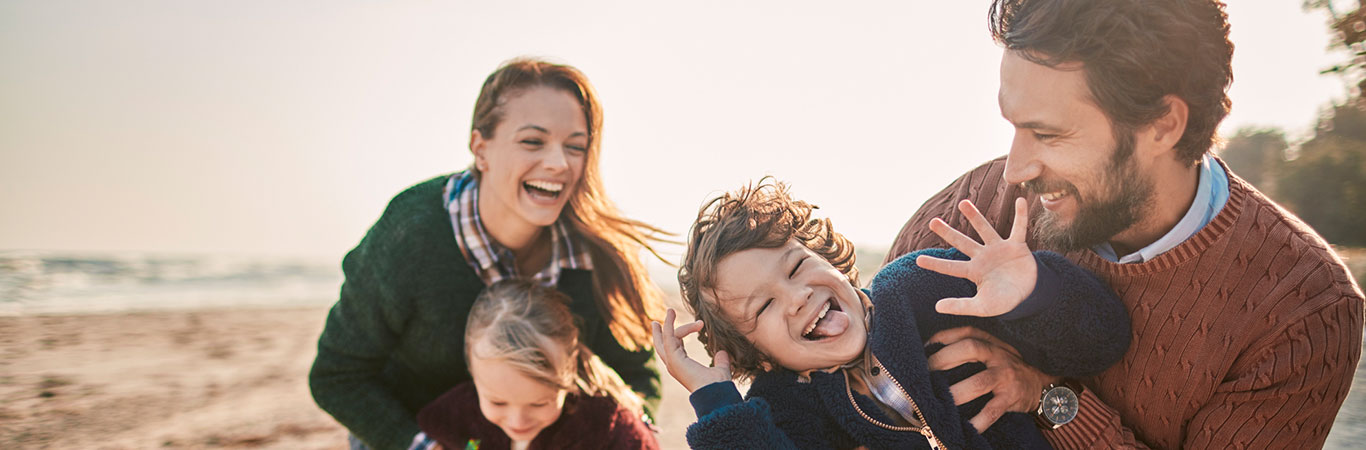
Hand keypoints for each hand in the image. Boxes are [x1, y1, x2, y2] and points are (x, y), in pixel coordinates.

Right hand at [651, 308, 731, 392]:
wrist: (715, 391)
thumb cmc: (717, 384)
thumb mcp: (720, 369)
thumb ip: (721, 360)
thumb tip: (722, 352)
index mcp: (682, 367)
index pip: (676, 346)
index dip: (684, 333)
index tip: (700, 325)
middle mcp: (674, 365)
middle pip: (661, 345)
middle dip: (658, 333)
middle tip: (655, 323)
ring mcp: (671, 361)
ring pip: (666, 338)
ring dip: (668, 323)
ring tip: (671, 310)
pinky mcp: (673, 357)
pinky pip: (668, 336)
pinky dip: (668, 324)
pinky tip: (671, 313)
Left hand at [916, 197, 1035, 316]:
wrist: (1029, 296)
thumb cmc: (1004, 301)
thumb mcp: (982, 307)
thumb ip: (961, 306)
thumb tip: (937, 307)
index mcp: (974, 272)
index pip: (951, 267)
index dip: (935, 264)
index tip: (918, 260)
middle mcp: (983, 257)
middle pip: (962, 242)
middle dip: (947, 232)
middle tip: (932, 221)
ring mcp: (999, 249)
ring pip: (984, 229)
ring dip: (974, 216)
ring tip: (962, 203)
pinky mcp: (1017, 246)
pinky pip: (1019, 228)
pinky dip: (1021, 215)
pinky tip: (1020, 200)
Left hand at [926, 326, 1057, 431]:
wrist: (1042, 386)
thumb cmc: (1007, 369)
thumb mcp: (994, 352)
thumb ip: (971, 350)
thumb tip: (932, 355)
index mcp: (991, 343)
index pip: (966, 332)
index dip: (943, 337)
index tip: (924, 347)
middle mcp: (998, 355)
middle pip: (970, 348)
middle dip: (944, 358)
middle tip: (925, 373)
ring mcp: (1006, 376)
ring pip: (979, 382)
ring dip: (957, 392)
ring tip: (940, 402)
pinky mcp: (1011, 397)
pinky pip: (992, 410)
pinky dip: (978, 421)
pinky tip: (966, 427)